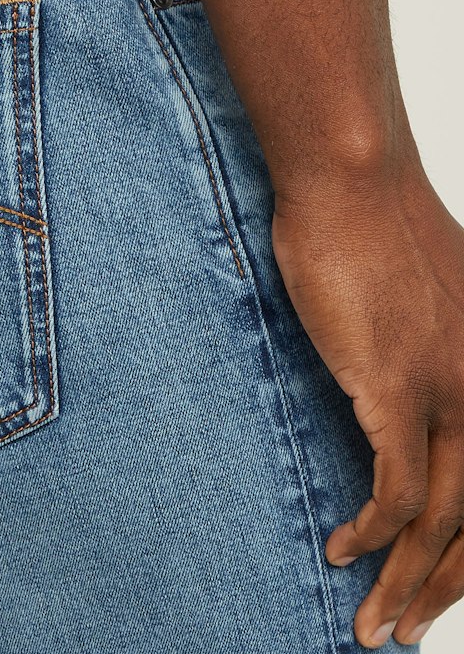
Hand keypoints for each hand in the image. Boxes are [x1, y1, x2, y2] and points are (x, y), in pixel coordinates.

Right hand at [271, 160, 463, 647]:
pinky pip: (395, 493)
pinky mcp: (397, 389)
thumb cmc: (374, 230)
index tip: (441, 591)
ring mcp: (451, 392)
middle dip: (445, 592)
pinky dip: (372, 535)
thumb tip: (400, 394)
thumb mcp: (429, 301)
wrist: (351, 184)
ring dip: (407, 586)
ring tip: (373, 625)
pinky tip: (342, 550)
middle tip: (405, 632)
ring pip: (445, 524)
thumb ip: (436, 352)